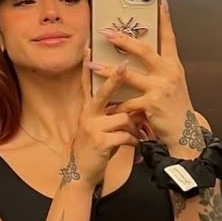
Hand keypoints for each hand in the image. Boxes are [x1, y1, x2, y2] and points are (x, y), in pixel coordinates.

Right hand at [72, 59, 139, 187]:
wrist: (82, 173)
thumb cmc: (95, 148)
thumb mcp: (98, 127)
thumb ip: (109, 114)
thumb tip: (128, 104)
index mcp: (88, 109)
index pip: (88, 84)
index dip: (88, 66)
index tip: (88, 48)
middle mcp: (88, 115)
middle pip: (103, 93)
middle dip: (114, 80)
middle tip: (124, 67)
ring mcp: (93, 128)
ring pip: (123, 117)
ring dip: (135, 126)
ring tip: (139, 135)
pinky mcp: (100, 141)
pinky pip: (125, 135)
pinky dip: (134, 141)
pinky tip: (135, 147)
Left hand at [89, 0, 194, 149]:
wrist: (184, 134)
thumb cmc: (175, 109)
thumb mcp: (172, 84)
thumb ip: (159, 69)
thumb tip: (139, 56)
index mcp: (174, 66)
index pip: (169, 37)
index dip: (164, 18)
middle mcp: (169, 73)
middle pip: (144, 50)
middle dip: (123, 40)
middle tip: (105, 32)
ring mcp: (160, 88)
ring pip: (128, 74)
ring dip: (107, 70)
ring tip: (91, 64)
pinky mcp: (151, 104)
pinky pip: (127, 100)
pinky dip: (114, 103)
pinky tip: (105, 103)